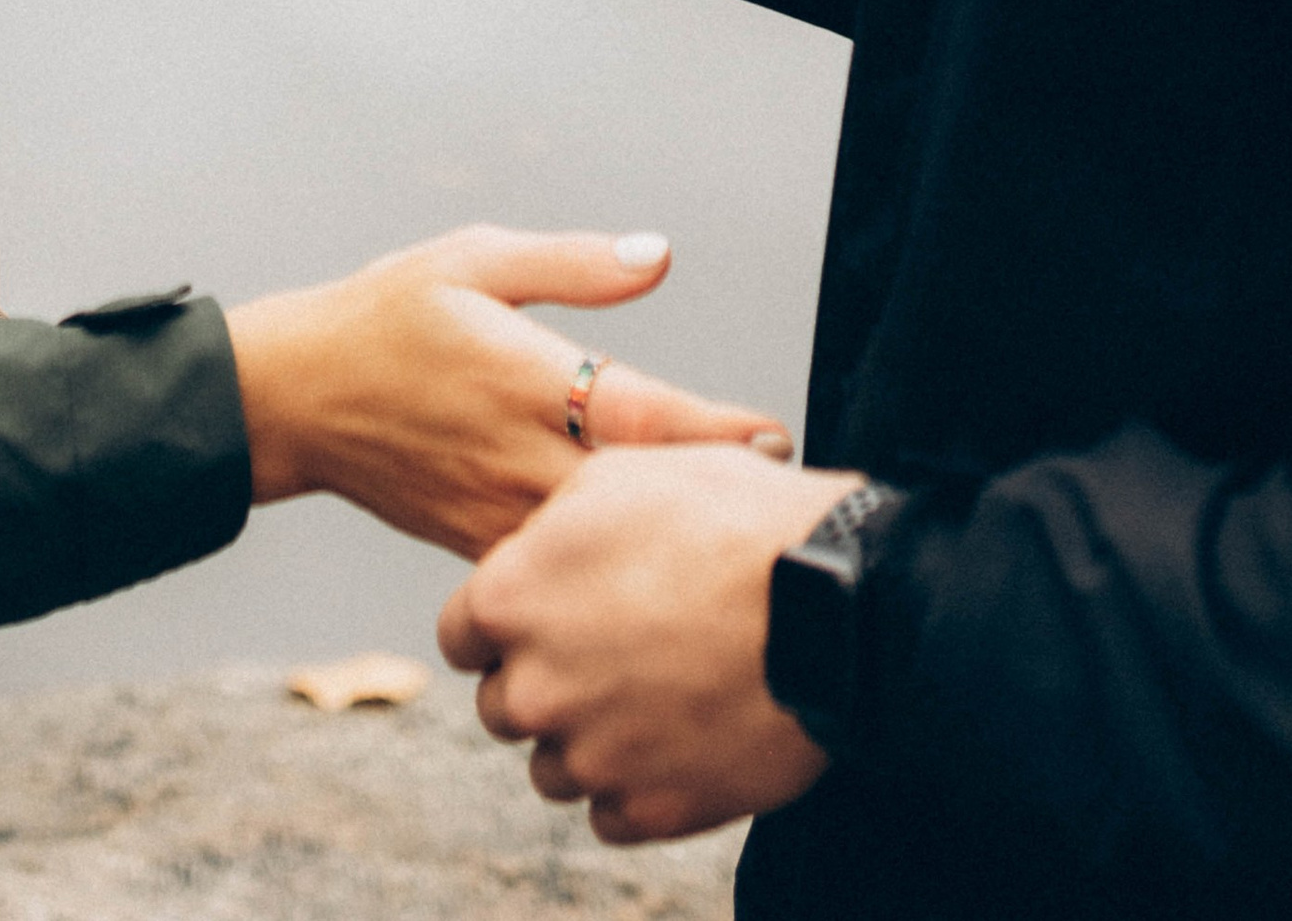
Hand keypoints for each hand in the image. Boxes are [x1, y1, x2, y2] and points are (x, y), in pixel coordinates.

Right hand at [226, 229, 791, 560]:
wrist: (294, 399)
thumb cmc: (388, 313)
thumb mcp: (472, 259)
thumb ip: (573, 262)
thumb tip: (661, 254)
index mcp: (522, 375)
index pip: (639, 412)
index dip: (712, 429)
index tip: (771, 433)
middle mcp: (516, 452)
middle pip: (636, 493)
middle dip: (706, 494)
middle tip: (772, 487)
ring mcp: (497, 511)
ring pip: (599, 544)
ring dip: (661, 535)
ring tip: (726, 528)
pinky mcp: (479, 546)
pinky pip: (555, 568)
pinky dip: (604, 565)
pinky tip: (645, 558)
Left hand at [439, 443, 846, 840]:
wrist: (830, 604)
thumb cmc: (727, 519)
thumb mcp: (618, 476)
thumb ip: (553, 526)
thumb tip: (538, 553)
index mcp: (510, 601)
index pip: (461, 636)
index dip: (502, 626)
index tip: (547, 618)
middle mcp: (533, 688)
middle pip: (504, 707)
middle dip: (543, 682)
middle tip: (610, 653)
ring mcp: (591, 759)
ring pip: (554, 769)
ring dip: (587, 740)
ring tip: (650, 697)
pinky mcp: (650, 810)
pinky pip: (612, 815)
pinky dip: (636, 788)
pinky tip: (675, 742)